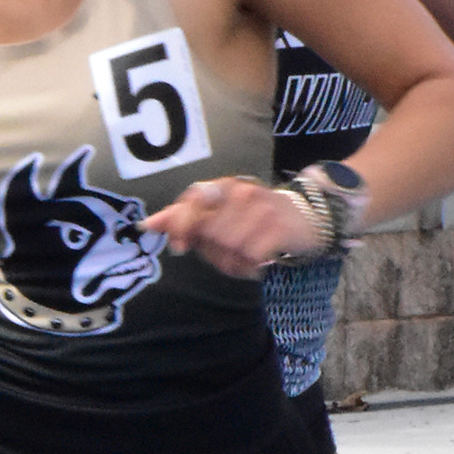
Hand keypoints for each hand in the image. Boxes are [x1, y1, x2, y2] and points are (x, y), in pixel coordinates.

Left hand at [139, 177, 318, 277]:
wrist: (307, 218)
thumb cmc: (252, 218)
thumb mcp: (218, 212)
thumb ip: (182, 217)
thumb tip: (146, 225)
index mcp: (222, 186)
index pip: (192, 200)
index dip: (180, 224)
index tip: (178, 246)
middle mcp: (241, 192)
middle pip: (209, 231)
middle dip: (212, 250)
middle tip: (225, 253)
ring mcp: (262, 209)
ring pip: (229, 245)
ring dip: (231, 260)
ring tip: (242, 257)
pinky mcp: (279, 228)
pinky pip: (250, 256)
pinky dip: (249, 266)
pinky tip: (256, 262)